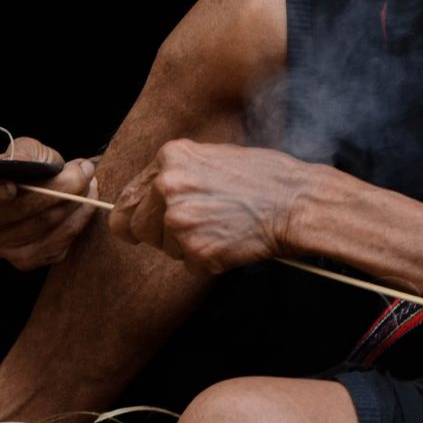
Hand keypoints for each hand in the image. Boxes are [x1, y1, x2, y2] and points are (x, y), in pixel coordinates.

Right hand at [0, 137, 97, 270]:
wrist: (31, 192)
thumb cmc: (24, 168)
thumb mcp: (23, 150)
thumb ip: (29, 155)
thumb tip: (52, 168)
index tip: (12, 187)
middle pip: (21, 209)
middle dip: (62, 188)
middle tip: (85, 172)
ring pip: (44, 226)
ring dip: (76, 204)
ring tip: (88, 185)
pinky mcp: (20, 261)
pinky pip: (56, 245)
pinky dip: (77, 223)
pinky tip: (84, 207)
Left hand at [109, 139, 311, 273]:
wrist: (295, 201)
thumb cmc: (263, 177)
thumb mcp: (210, 157)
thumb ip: (176, 174)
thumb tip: (147, 196)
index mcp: (169, 158)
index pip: (126, 198)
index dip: (131, 217)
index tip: (133, 228)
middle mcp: (168, 187)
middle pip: (138, 227)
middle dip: (160, 234)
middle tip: (195, 227)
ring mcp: (181, 220)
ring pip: (164, 248)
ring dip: (187, 246)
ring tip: (220, 226)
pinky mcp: (197, 250)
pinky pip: (189, 264)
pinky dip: (208, 259)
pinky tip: (229, 240)